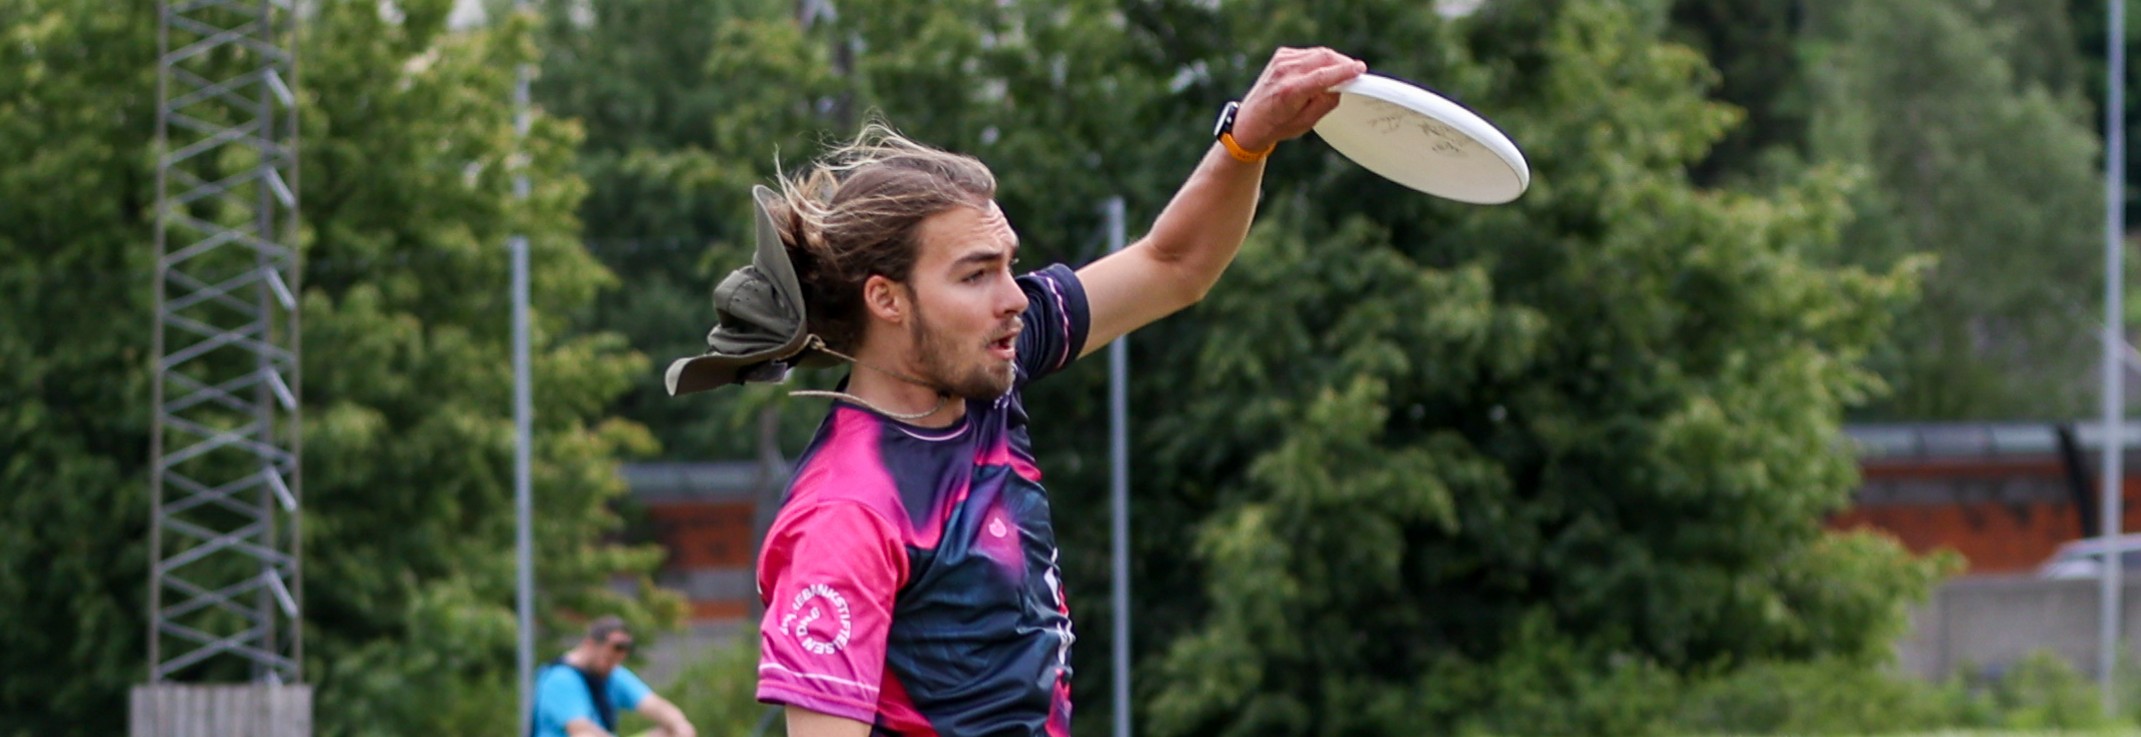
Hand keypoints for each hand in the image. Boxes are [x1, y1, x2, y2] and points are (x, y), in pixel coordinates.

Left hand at [1228, 47, 1367, 152]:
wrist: (1250, 121)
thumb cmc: (1278, 125)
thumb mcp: (1306, 123)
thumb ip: (1326, 103)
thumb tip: (1341, 85)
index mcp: (1290, 92)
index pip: (1323, 76)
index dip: (1344, 71)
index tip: (1360, 69)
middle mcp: (1284, 72)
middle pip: (1323, 58)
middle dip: (1343, 63)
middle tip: (1355, 72)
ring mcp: (1281, 61)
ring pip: (1318, 53)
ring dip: (1333, 61)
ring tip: (1341, 73)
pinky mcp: (1281, 55)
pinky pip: (1309, 53)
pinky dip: (1319, 60)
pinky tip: (1321, 72)